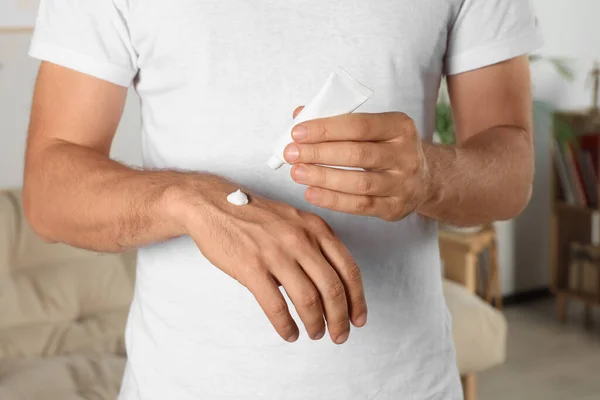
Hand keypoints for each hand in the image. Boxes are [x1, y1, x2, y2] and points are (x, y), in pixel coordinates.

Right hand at [168, 175, 366, 343]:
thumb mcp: (294, 220)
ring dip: (315, 324)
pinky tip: (289, 333)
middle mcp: (300, 239)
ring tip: (315, 334)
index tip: (357, 317)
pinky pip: (276, 305)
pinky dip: (286, 325)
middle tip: (339, 335)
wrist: (213, 204)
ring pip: (308, 299)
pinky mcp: (251, 267)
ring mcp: (276, 253)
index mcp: (315, 228)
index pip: (348, 268)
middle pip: (332, 288)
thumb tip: (328, 284)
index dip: (357, 299)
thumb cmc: (253, 215)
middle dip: (339, 318)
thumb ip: (314, 245)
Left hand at [284, 109, 432, 220]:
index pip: (359, 125)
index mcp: (399, 126)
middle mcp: (405, 154)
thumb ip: (337, 119)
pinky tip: (311, 193)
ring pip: (359, 183)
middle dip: (319, 153)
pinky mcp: (395, 207)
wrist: (423, 179)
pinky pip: (360, 205)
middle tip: (291, 154)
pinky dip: (333, 200)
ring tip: (297, 173)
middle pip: (357, 154)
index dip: (325, 129)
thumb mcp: (372, 128)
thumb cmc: (385, 148)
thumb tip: (299, 115)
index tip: (297, 133)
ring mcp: (403, 183)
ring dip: (323, 178)